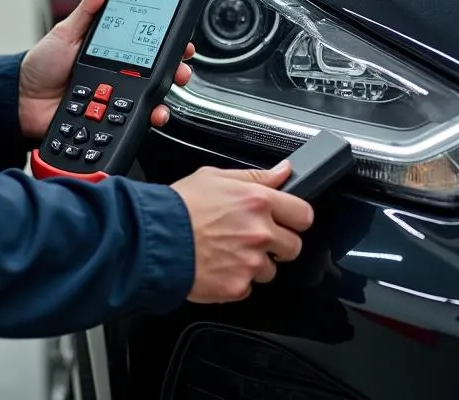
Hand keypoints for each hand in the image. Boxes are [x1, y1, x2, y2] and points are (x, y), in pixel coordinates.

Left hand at [18, 0, 195, 139]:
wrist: (24, 100)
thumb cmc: (42, 64)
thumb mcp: (64, 33)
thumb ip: (86, 11)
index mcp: (110, 46)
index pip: (144, 39)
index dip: (166, 37)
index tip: (180, 34)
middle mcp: (118, 70)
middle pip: (157, 67)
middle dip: (176, 64)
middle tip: (182, 62)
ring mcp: (117, 94)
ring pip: (152, 93)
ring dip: (168, 91)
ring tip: (172, 84)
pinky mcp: (112, 117)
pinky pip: (137, 116)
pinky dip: (150, 114)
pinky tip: (154, 111)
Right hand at [171, 162, 314, 303]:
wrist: (155, 239)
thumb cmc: (180, 206)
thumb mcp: (215, 177)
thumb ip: (255, 176)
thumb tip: (283, 171)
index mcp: (257, 201)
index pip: (303, 214)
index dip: (296, 217)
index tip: (288, 220)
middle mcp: (259, 232)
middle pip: (294, 247)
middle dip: (278, 244)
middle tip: (255, 238)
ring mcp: (250, 262)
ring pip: (270, 270)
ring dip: (255, 264)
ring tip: (228, 251)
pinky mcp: (238, 286)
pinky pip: (248, 287)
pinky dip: (236, 280)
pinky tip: (218, 264)